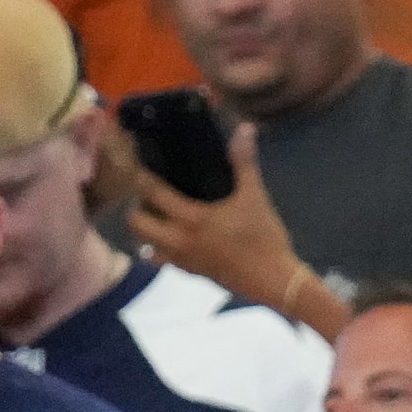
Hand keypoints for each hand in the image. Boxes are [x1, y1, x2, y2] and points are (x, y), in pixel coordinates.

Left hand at [126, 121, 305, 310]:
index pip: (151, 193)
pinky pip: (162, 260)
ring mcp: (182, 259)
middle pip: (136, 223)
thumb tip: (246, 129)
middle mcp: (179, 240)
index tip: (136, 164)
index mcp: (191, 218)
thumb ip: (244, 163)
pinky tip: (176, 238)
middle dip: (137, 207)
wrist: (275, 282)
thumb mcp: (255, 197)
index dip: (139, 176)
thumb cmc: (264, 239)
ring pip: (145, 244)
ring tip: (160, 217)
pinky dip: (161, 248)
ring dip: (146, 230)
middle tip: (151, 196)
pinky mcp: (191, 273)